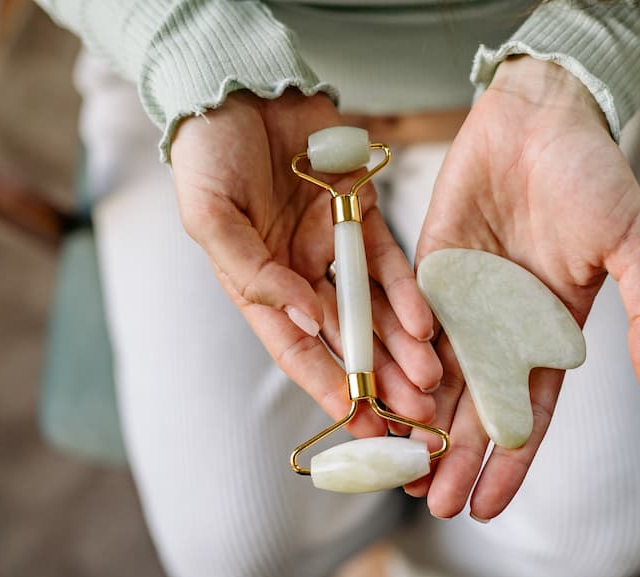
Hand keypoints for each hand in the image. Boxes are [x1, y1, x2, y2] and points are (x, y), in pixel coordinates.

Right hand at [170, 91, 440, 434]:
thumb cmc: (209, 153)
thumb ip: (251, 271)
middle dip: (380, 381)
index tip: (360, 426)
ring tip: (430, 385)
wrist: (241, 87)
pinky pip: (391, 263)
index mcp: (258, 286)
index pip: (299, 351)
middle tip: (413, 417)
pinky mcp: (362, 216)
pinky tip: (426, 327)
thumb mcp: (209, 215)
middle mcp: (300, 276)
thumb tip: (305, 320)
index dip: (329, 389)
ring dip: (402, 350)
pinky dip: (408, 294)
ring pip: (376, 311)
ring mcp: (334, 248)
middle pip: (347, 340)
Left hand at [409, 57, 639, 518]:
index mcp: (551, 335)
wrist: (542, 114)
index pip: (527, 415)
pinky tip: (378, 402)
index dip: (507, 464)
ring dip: (419, 427)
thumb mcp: (636, 247)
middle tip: (432, 506)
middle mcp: (503, 329)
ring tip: (399, 471)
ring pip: (436, 380)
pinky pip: (408, 328)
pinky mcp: (428, 270)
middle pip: (475, 410)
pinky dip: (394, 366)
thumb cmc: (595, 176)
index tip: (487, 508)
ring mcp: (463, 302)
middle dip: (454, 459)